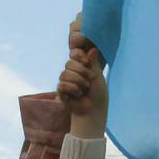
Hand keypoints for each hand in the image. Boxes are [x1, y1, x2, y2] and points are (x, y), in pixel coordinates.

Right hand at [56, 12, 107, 136]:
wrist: (93, 109)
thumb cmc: (98, 94)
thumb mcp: (97, 76)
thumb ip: (93, 63)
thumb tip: (94, 48)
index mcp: (81, 67)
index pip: (74, 54)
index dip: (79, 57)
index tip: (87, 63)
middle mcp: (72, 72)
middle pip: (69, 63)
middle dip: (81, 72)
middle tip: (89, 81)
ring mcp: (65, 81)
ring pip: (64, 74)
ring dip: (78, 83)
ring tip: (84, 90)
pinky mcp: (60, 90)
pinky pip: (61, 84)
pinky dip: (72, 90)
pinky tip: (77, 95)